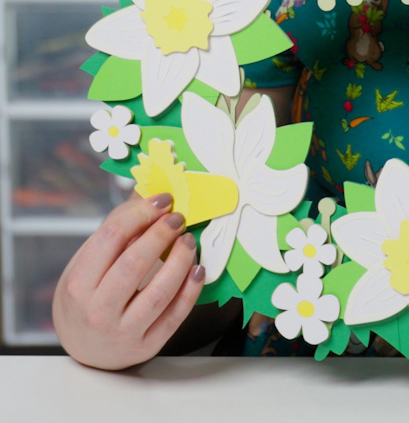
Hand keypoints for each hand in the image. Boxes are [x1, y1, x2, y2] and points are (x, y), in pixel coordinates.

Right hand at [52, 192, 203, 369]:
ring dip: (180, 259)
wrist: (85, 349)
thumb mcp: (88, 263)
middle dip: (162, 233)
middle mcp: (97, 311)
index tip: (163, 200)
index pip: (111, 237)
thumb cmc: (88, 296)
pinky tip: (198, 268)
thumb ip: (117, 228)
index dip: (141, 212)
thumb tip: (149, 191)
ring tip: (189, 240)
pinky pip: (175, 315)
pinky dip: (192, 290)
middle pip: (135, 263)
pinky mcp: (147, 345)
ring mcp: (123, 332)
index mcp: (78, 284)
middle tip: (178, 217)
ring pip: (159, 292)